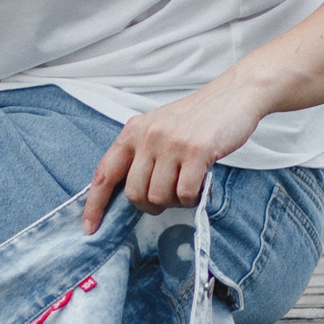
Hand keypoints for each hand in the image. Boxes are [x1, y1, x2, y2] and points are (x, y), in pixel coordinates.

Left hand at [81, 74, 272, 229]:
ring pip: (158, 196)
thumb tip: (128, 193)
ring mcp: (171, 143)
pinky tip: (200, 186)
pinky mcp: (196, 151)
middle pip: (133, 193)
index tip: (90, 228)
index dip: (95, 204)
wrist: (234, 95)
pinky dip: (192, 198)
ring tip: (186, 187)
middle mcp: (148, 136)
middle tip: (167, 197)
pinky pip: (184, 193)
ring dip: (173, 202)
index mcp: (133, 131)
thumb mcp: (158, 128)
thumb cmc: (196, 118)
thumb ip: (140, 154)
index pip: (105, 173)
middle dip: (149, 205)